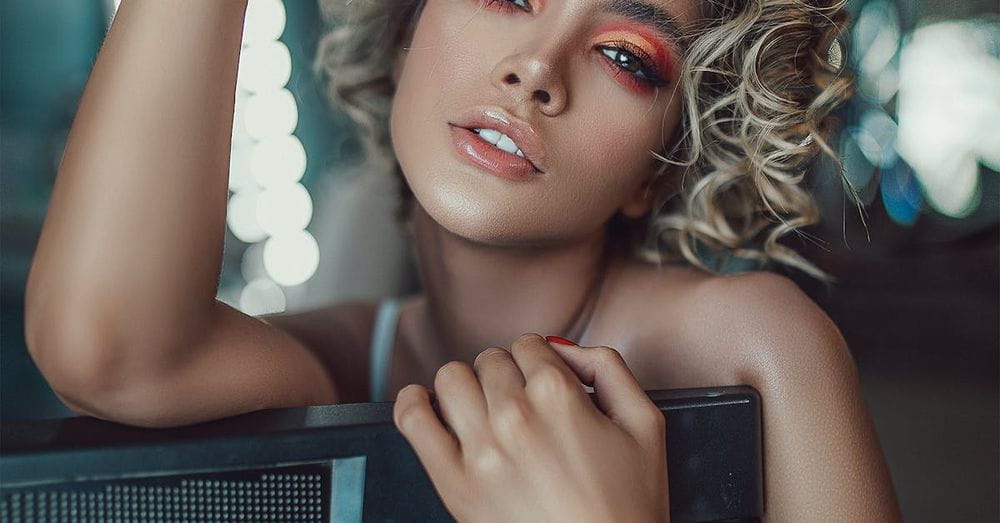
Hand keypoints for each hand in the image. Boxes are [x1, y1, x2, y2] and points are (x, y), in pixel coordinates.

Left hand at [392, 333, 669, 522]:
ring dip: (466, 387)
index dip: (538, 362)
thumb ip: (609, 368)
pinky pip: (413, 420)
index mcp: (560, 395)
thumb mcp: (645, 425)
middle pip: (490, 360)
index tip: (542, 384)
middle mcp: (515, 415)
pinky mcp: (454, 483)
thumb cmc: (627, 508)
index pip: (528, 345)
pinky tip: (425, 405)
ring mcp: (480, 449)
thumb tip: (567, 349)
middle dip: (505, 376)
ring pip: (451, 378)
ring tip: (480, 410)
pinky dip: (413, 403)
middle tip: (520, 407)